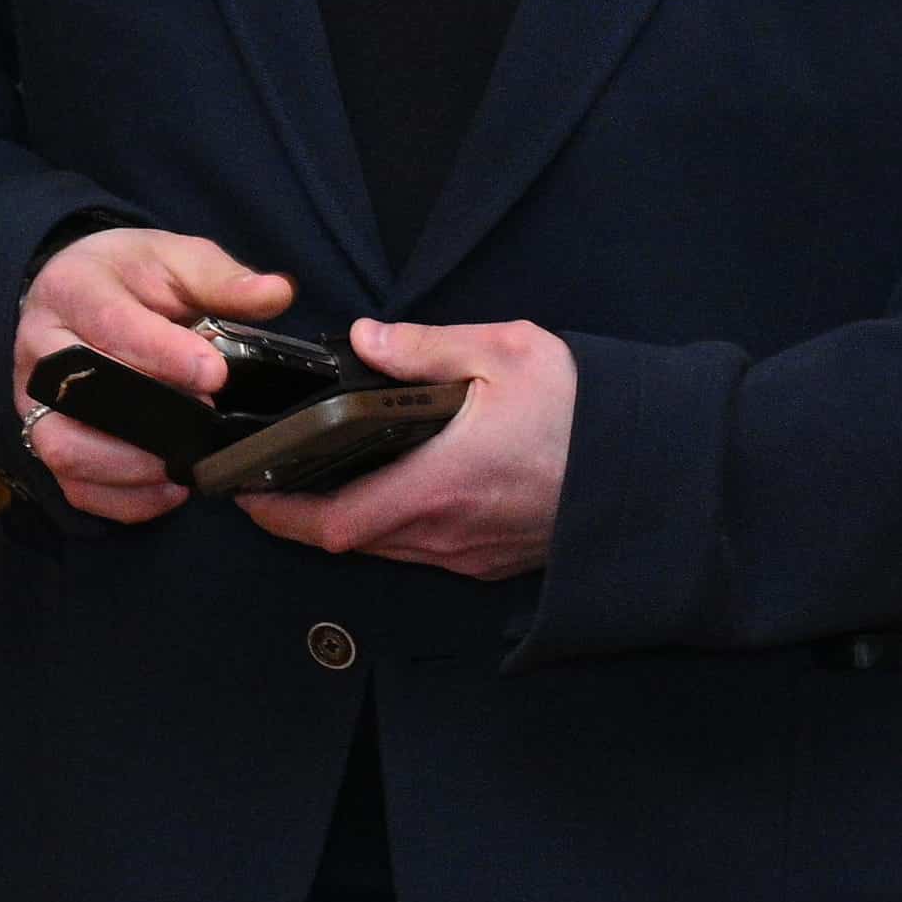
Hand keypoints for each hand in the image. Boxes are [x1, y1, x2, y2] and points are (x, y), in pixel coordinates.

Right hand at [13, 226, 295, 522]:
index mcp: (71, 289)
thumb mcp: (174, 259)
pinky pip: (71, 485)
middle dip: (145, 415)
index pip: (108, 322)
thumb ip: (222, 279)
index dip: (160, 352)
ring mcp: (32, 402)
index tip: (213, 373)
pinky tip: (167, 491)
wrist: (78, 293)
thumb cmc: (129, 278)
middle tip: (206, 417)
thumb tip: (276, 294)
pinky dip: (120, 499)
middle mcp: (40, 349)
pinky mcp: (43, 441)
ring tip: (185, 464)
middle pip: (76, 394)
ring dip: (128, 467)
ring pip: (63, 448)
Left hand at [245, 319, 572, 580]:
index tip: (248, 495)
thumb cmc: (582, 411)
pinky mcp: (494, 562)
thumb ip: (426, 347)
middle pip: (352, 543)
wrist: (653, 467)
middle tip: (274, 483)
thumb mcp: (507, 352)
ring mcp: (471, 555)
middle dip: (306, 518)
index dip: (281, 516)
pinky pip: (426, 553)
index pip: (335, 522)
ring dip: (352, 523)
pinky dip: (397, 530)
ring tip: (329, 482)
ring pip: (387, 550)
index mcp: (438, 484)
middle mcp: (447, 533)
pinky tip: (401, 492)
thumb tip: (365, 338)